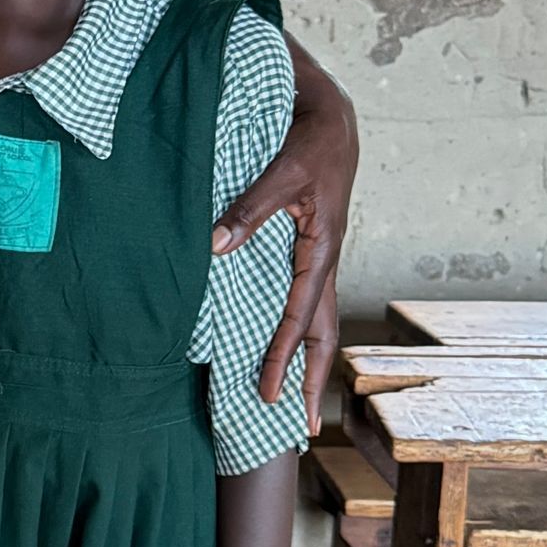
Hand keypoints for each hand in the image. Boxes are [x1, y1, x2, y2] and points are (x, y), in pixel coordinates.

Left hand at [211, 60, 357, 432]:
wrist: (331, 116)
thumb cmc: (309, 141)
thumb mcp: (280, 171)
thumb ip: (249, 210)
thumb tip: (214, 247)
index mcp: (322, 250)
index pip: (300, 317)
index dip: (281, 358)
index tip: (265, 393)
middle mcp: (323, 262)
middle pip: (322, 334)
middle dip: (310, 382)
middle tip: (302, 430)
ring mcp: (318, 258)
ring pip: (315, 321)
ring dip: (305, 362)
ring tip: (294, 402)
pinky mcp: (307, 249)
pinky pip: (302, 300)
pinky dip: (293, 329)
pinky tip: (279, 346)